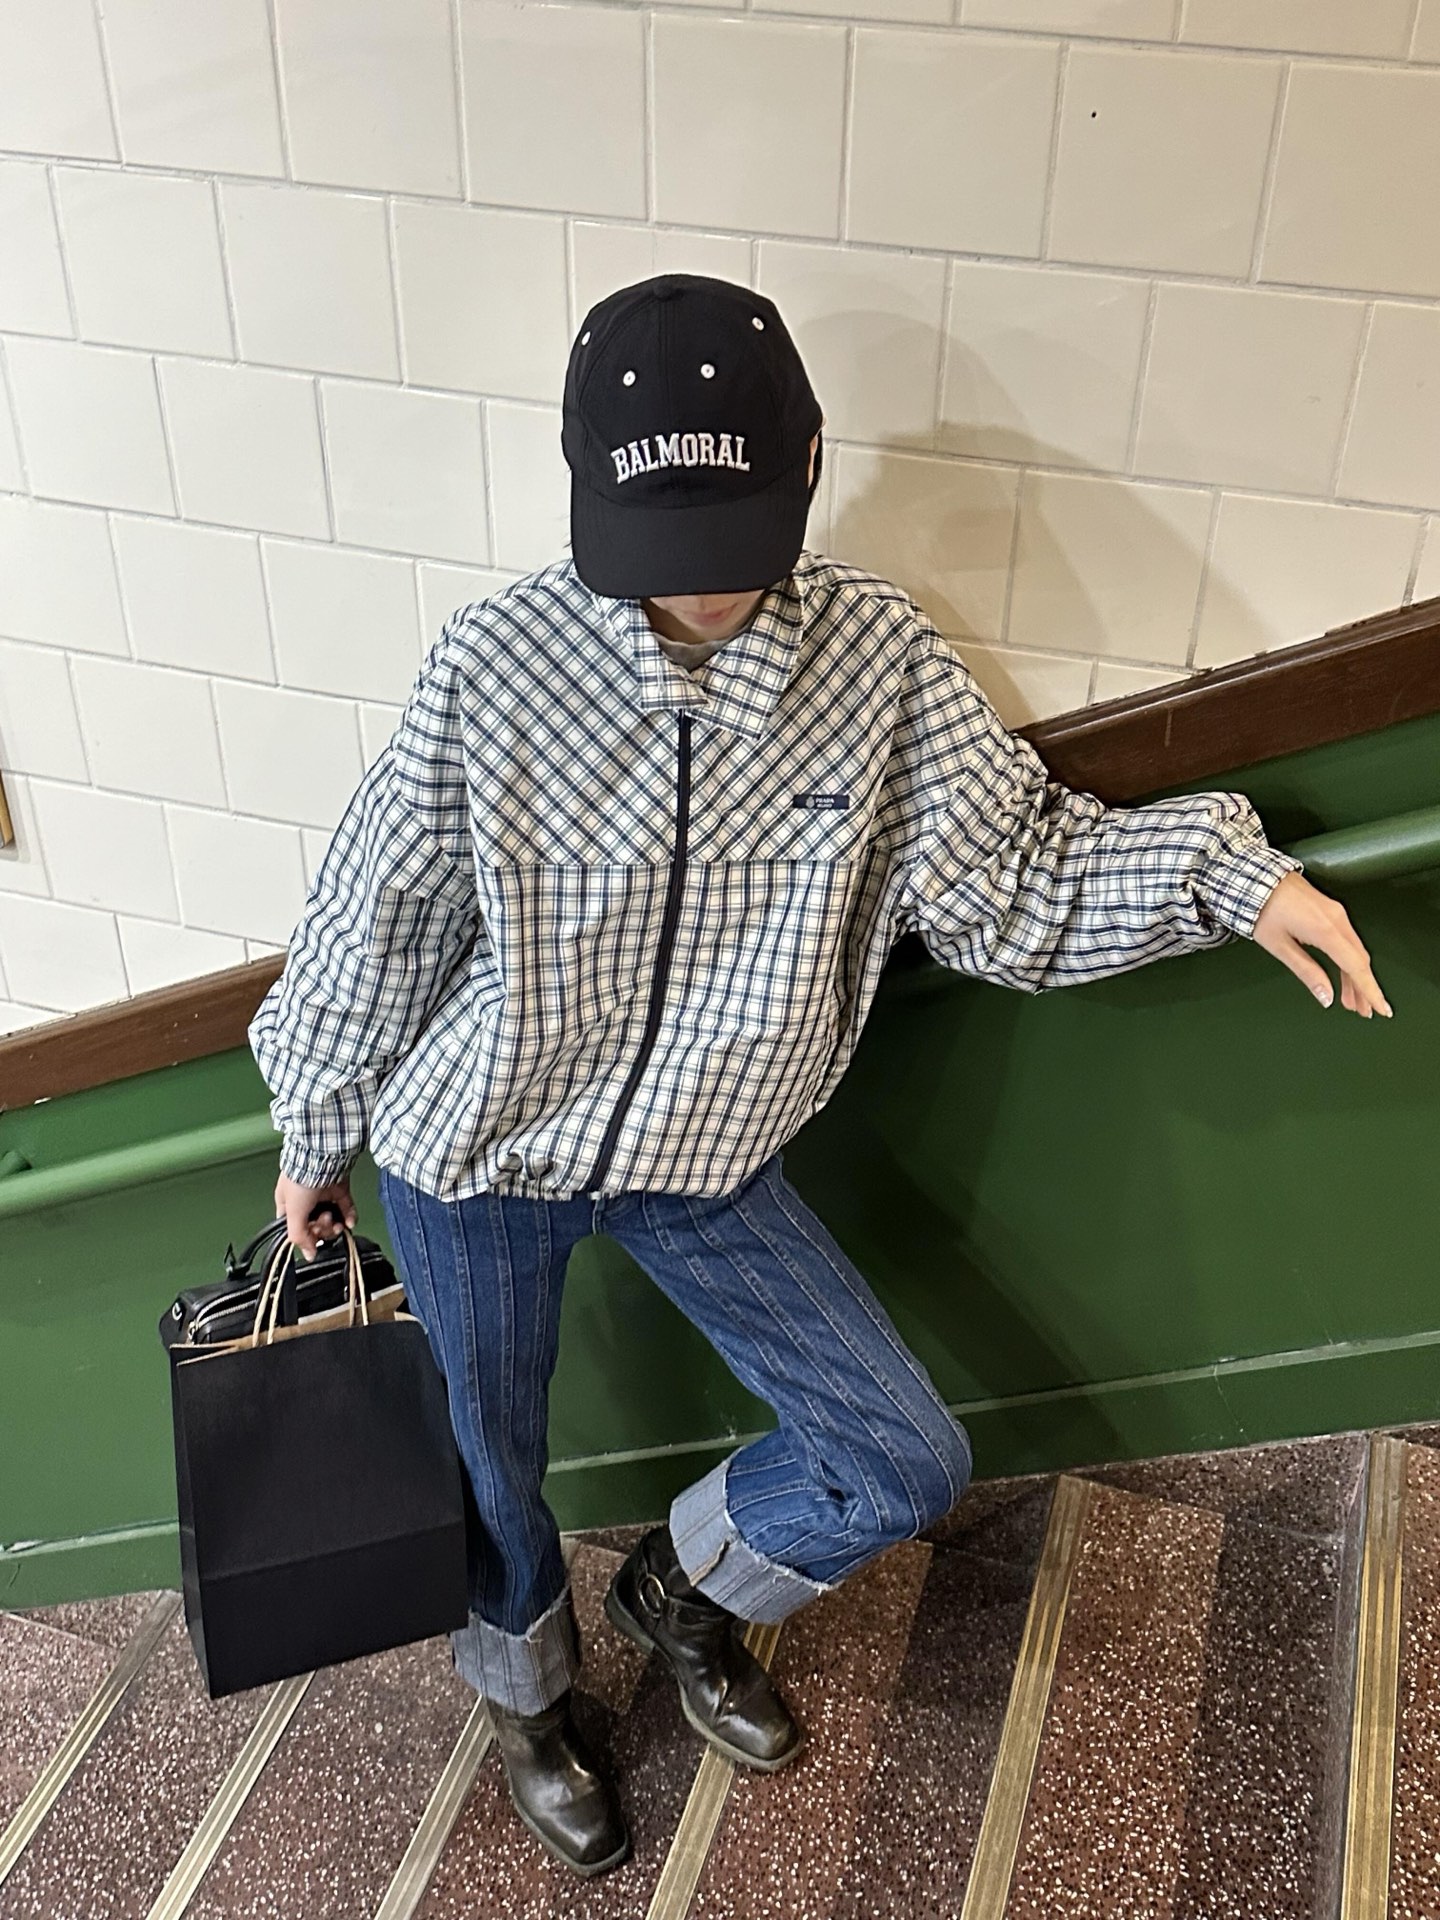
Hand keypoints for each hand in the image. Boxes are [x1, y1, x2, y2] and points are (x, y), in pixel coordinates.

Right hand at [274, 1171, 357, 1260]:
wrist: (322, 1158)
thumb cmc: (301, 1178)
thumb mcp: (293, 1213)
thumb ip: (299, 1237)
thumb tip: (309, 1254)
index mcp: (288, 1206)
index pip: (296, 1230)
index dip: (307, 1238)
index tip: (314, 1239)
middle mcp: (305, 1202)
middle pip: (316, 1227)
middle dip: (323, 1230)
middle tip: (326, 1222)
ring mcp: (323, 1196)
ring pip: (332, 1220)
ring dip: (336, 1225)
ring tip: (337, 1222)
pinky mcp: (339, 1190)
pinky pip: (346, 1209)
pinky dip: (349, 1217)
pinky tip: (349, 1221)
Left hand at [1251, 871, 1392, 1016]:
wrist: (1256, 877)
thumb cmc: (1262, 909)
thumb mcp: (1279, 946)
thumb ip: (1306, 972)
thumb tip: (1326, 996)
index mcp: (1325, 930)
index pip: (1355, 967)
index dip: (1369, 991)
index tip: (1380, 1009)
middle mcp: (1336, 919)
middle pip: (1359, 960)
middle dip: (1363, 988)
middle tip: (1363, 1011)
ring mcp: (1336, 913)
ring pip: (1355, 951)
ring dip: (1355, 976)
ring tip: (1352, 1001)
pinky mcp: (1331, 911)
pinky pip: (1348, 940)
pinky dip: (1348, 960)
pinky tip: (1343, 975)